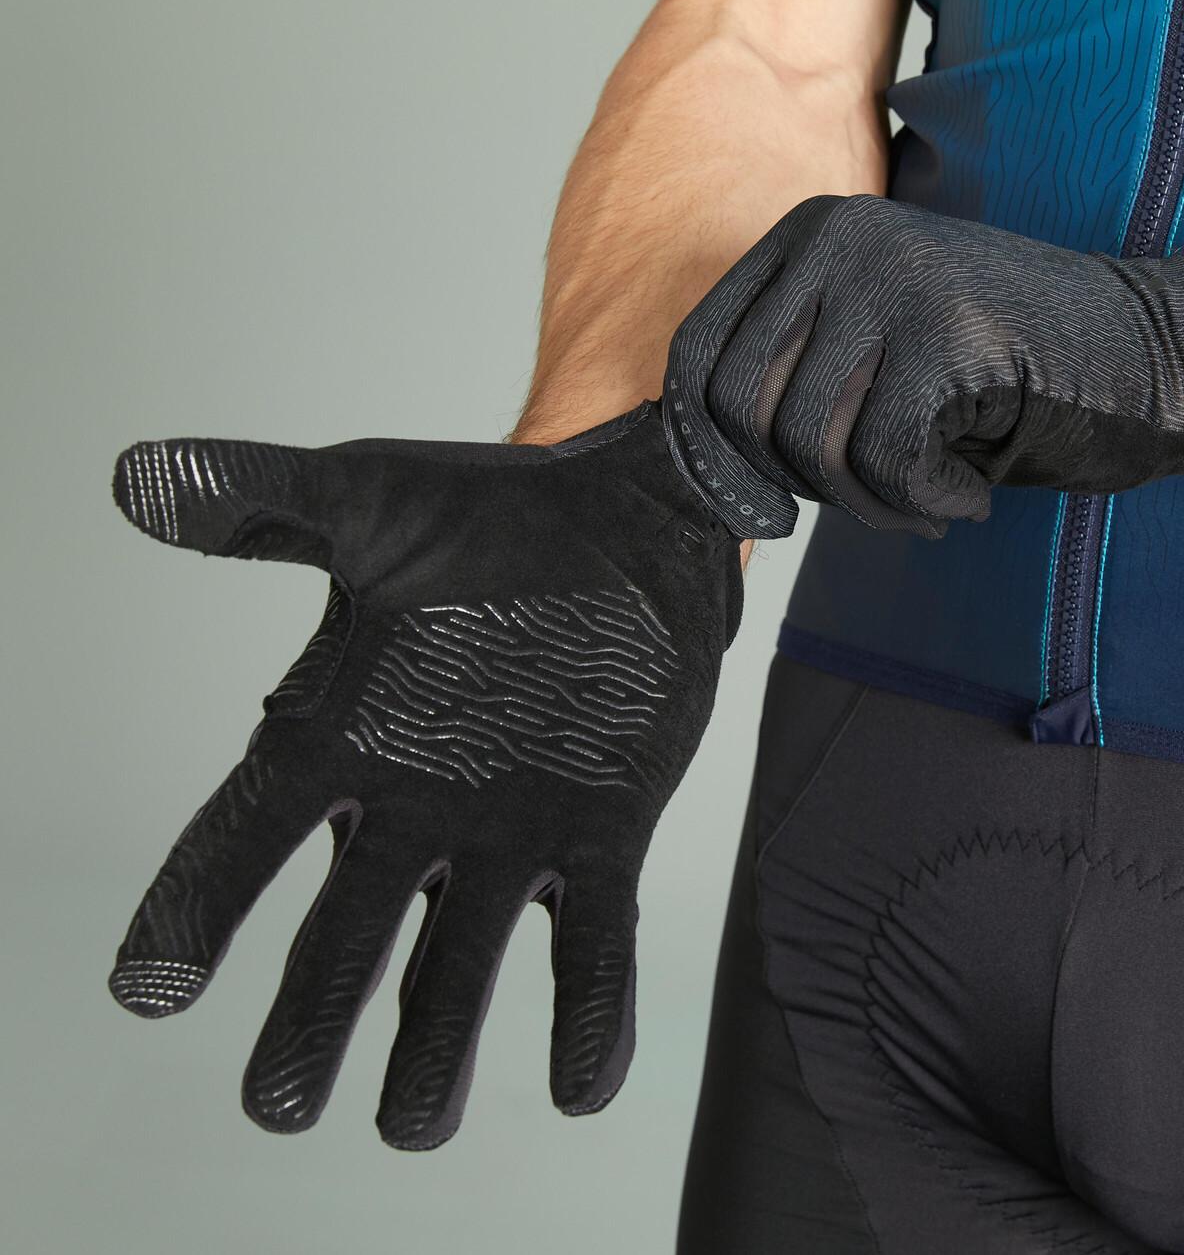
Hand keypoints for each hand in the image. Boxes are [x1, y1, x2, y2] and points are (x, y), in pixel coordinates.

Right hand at [108, 403, 740, 1147]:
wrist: (631, 517)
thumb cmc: (492, 511)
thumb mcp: (368, 500)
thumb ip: (259, 504)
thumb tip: (132, 480)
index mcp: (343, 737)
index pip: (243, 837)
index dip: (193, 908)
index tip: (150, 984)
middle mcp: (416, 805)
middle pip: (343, 940)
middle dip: (310, 1022)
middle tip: (280, 1103)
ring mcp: (512, 830)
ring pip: (461, 968)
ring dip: (437, 1048)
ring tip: (414, 1125)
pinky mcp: (605, 835)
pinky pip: (594, 943)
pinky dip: (588, 1013)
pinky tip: (581, 1084)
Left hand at [665, 195, 1183, 537]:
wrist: (1150, 352)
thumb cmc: (1004, 369)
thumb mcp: (877, 347)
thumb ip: (795, 371)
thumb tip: (706, 459)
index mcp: (810, 232)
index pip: (698, 354)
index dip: (712, 450)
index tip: (761, 503)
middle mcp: (841, 238)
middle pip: (742, 406)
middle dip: (795, 484)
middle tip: (866, 500)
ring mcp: (896, 277)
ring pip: (810, 440)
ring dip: (865, 503)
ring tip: (922, 498)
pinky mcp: (949, 331)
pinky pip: (885, 460)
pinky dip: (922, 500)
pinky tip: (966, 491)